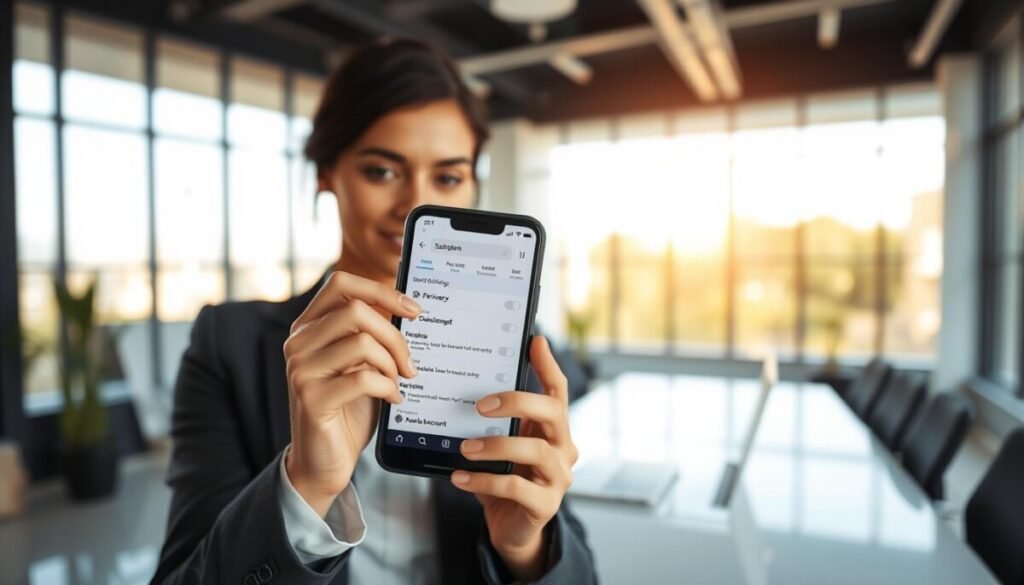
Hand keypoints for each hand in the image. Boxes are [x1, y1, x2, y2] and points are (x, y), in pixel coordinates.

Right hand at [283, 271, 419, 516]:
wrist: (323, 460)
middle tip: (411, 363)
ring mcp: (301, 369)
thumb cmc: (347, 408)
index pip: (341, 283)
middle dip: (395, 336)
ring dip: (392, 364)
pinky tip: (393, 399)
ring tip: (398, 382)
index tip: (414, 310)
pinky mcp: (311, 398)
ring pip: (362, 342)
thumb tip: (409, 308)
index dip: (381, 291)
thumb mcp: (361, 363)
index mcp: (309, 326)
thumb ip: (372, 335)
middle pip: (357, 311)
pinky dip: (387, 387)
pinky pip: (363, 378)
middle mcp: (298, 342)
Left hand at [450, 336, 578, 581]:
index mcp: (553, 428)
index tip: (535, 341)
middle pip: (554, 412)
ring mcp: (559, 477)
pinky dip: (485, 481)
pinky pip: (517, 488)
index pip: (557, 390)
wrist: (510, 528)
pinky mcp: (546, 505)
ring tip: (465, 447)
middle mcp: (564, 448)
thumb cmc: (504, 478)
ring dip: (497, 446)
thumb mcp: (499, 446)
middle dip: (518, 401)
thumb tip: (462, 389)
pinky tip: (460, 477)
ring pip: (537, 451)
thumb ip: (492, 422)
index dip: (548, 365)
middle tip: (480, 405)